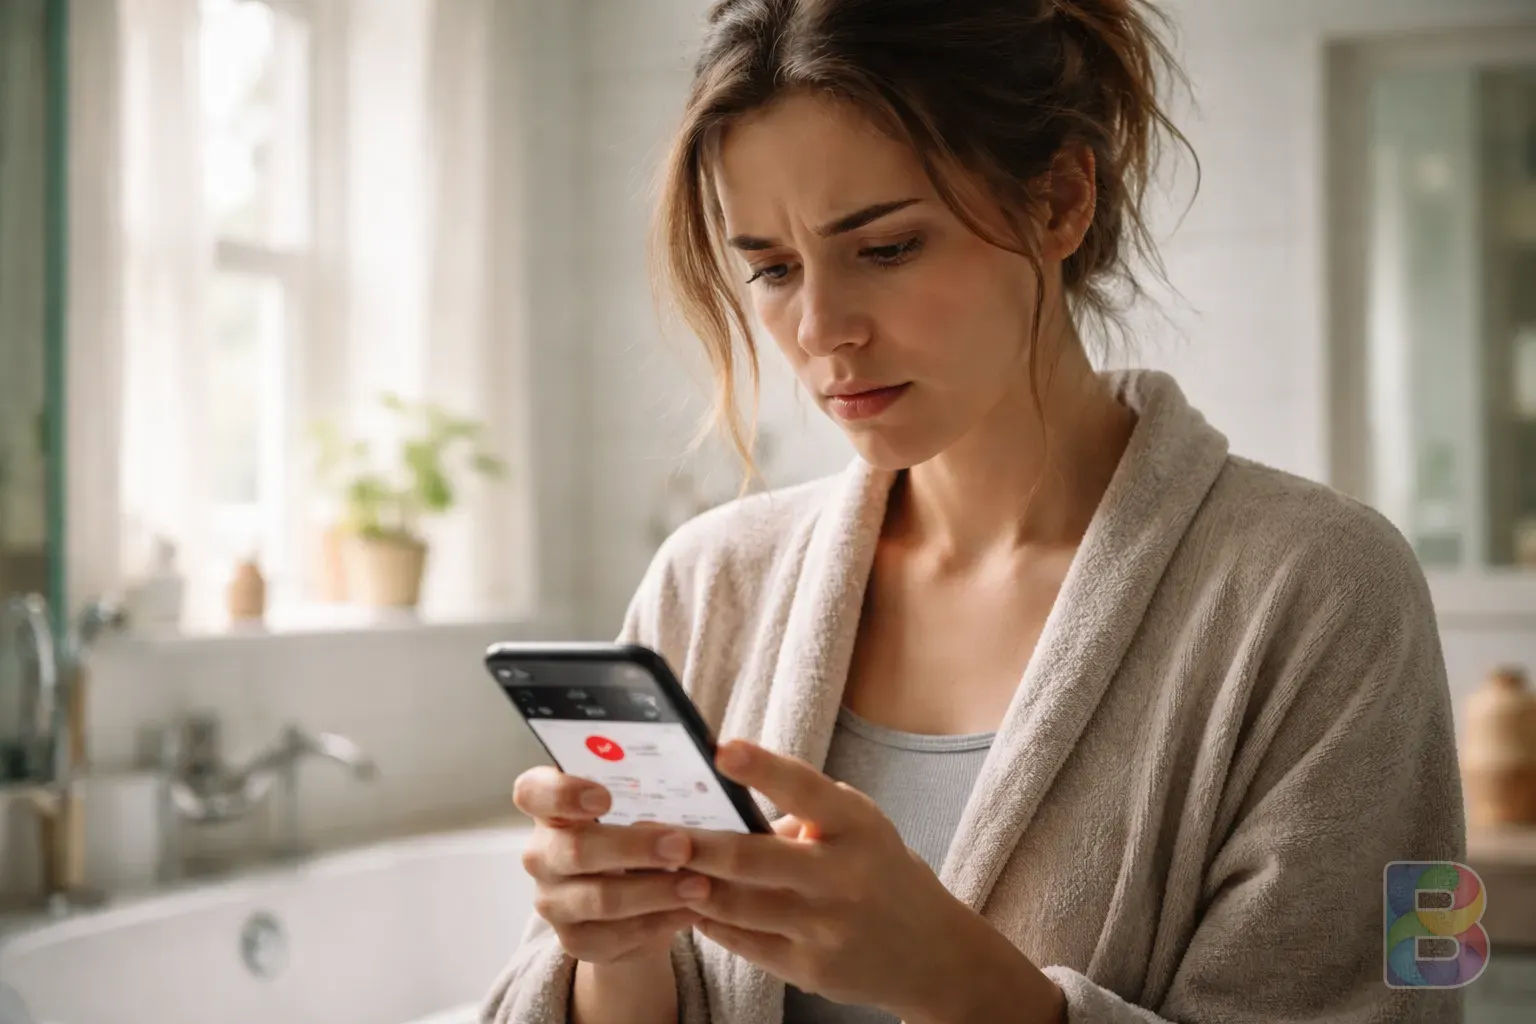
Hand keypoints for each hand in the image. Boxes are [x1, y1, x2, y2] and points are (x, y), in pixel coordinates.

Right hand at [513, 765, 706, 964]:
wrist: (625, 901)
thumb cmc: (631, 833)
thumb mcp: (633, 807)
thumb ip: (647, 787)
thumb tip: (703, 762)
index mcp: (548, 809)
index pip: (533, 792)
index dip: (563, 794)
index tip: (605, 798)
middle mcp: (541, 854)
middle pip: (576, 850)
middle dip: (634, 848)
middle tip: (682, 845)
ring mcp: (552, 901)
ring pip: (601, 899)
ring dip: (656, 891)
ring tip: (698, 884)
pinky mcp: (574, 939)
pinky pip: (617, 935)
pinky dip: (659, 922)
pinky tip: (689, 910)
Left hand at [677, 740, 1065, 1023]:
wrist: (931, 952)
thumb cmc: (877, 869)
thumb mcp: (857, 826)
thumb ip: (802, 812)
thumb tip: (722, 799)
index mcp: (856, 825)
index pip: (804, 788)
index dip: (761, 768)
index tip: (720, 748)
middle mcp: (844, 876)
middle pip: (756, 858)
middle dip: (701, 847)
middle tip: (659, 834)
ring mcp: (826, 927)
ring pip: (741, 906)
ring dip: (695, 888)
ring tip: (660, 869)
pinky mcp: (810, 968)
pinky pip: (746, 943)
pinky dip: (712, 923)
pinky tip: (689, 906)